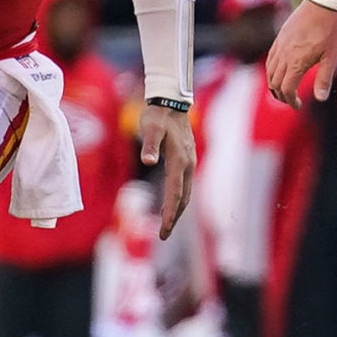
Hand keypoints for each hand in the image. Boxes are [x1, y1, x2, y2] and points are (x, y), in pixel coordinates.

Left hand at [141, 102, 196, 238]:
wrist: (172, 101)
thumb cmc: (157, 115)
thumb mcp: (150, 128)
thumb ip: (149, 145)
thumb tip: (147, 161)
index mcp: (178, 161)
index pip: (175, 194)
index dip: (170, 215)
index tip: (163, 231)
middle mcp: (187, 164)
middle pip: (183, 198)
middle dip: (174, 218)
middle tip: (163, 235)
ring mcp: (189, 162)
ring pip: (186, 192)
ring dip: (177, 209)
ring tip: (166, 224)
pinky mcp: (187, 159)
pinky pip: (184, 184)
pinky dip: (179, 198)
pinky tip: (171, 202)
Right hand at [265, 0, 336, 108]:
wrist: (323, 4)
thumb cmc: (331, 30)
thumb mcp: (332, 57)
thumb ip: (324, 78)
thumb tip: (320, 99)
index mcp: (297, 63)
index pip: (287, 89)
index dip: (291, 101)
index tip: (299, 106)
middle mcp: (284, 55)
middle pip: (275, 83)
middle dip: (282, 96)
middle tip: (292, 100)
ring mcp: (280, 45)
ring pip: (270, 71)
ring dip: (274, 84)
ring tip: (284, 90)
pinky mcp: (280, 37)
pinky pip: (270, 59)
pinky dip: (272, 70)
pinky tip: (280, 72)